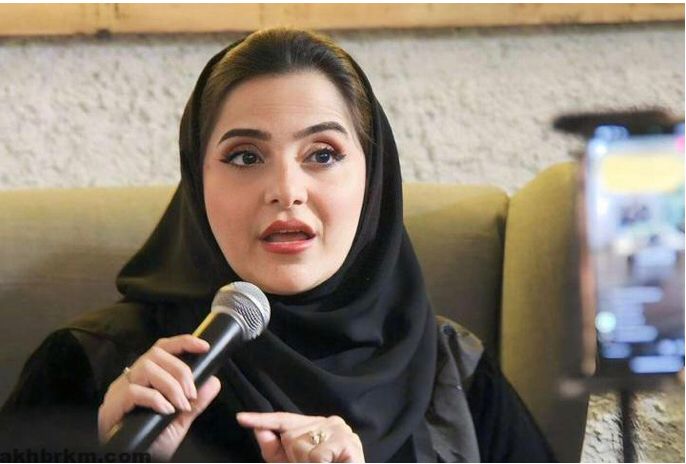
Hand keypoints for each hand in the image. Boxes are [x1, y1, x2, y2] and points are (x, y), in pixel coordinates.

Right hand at [98, 335, 220, 460]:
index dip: (183, 343)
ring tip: (180, 404)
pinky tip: (165, 411)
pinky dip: (155, 399)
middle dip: (181, 371)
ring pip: (146, 368)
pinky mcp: (111, 407)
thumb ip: (195, 402)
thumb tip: (213, 382)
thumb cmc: (153, 442)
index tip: (204, 347)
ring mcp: (118, 392)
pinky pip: (133, 392)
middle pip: (156, 354)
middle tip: (192, 394)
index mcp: (146, 379)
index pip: (162, 349)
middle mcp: (130, 380)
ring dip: (170, 385)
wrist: (133, 462)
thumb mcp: (179, 421)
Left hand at [237, 412, 364, 462]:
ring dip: (306, 463)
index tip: (240, 418)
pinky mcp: (348, 442)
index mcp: (316, 425)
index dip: (262, 419)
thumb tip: (259, 430)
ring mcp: (340, 429)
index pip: (285, 419)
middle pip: (291, 436)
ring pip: (302, 445)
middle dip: (294, 457)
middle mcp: (329, 421)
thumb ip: (274, 449)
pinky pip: (317, 456)